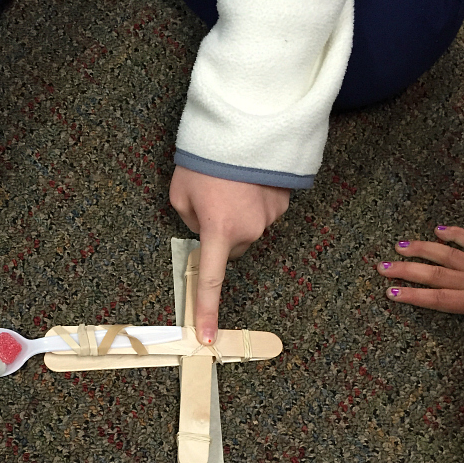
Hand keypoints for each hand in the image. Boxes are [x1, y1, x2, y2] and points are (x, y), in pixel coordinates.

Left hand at [169, 166, 289, 341]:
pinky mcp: (283, 203)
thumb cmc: (206, 159)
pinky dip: (254, 204)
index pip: (209, 281)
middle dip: (220, 236)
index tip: (206, 338)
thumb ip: (189, 220)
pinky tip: (248, 183)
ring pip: (248, 232)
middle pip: (230, 250)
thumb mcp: (180, 192)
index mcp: (218, 230)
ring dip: (237, 217)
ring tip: (231, 187)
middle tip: (212, 204)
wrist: (244, 124)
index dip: (206, 311)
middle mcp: (248, 230)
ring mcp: (270, 218)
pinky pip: (264, 214)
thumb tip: (204, 231)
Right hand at [377, 226, 463, 312]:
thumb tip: (451, 343)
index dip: (413, 296)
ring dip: (422, 250)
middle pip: (434, 275)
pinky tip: (439, 230)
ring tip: (401, 246)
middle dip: (406, 270)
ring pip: (446, 255)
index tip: (391, 293)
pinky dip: (454, 234)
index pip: (437, 298)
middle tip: (384, 267)